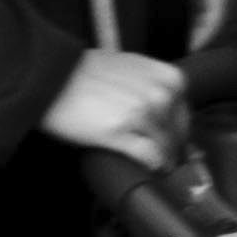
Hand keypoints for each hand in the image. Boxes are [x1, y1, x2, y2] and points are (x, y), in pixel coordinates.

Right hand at [45, 47, 190, 167]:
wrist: (51, 77)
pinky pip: (150, 157)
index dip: (179, 130)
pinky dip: (152, 166)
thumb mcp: (131, 68)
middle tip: (166, 157)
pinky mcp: (122, 133)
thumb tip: (165, 109)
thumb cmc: (84, 72)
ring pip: (166, 147)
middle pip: (178, 133)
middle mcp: (159, 94)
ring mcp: (142, 114)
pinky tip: (148, 168)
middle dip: (173, 147)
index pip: (185, 112)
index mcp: (166, 76)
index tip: (173, 140)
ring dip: (164, 160)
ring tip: (157, 166)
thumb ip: (152, 85)